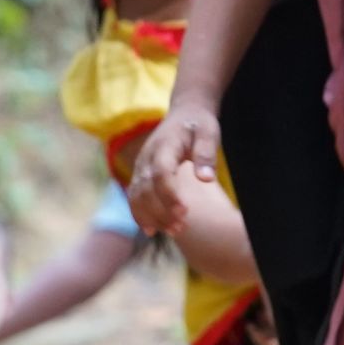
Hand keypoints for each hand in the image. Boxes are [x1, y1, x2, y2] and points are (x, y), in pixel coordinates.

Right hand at [127, 103, 221, 236]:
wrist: (184, 113)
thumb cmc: (199, 124)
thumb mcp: (209, 133)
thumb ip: (206, 155)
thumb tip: (207, 179)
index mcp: (164, 145)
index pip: (161, 173)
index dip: (169, 195)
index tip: (184, 212)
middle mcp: (147, 157)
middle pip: (146, 189)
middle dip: (162, 212)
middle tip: (182, 227)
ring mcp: (140, 167)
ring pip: (137, 196)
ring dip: (152, 217)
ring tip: (175, 231)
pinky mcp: (140, 175)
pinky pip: (134, 197)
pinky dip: (141, 215)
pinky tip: (153, 231)